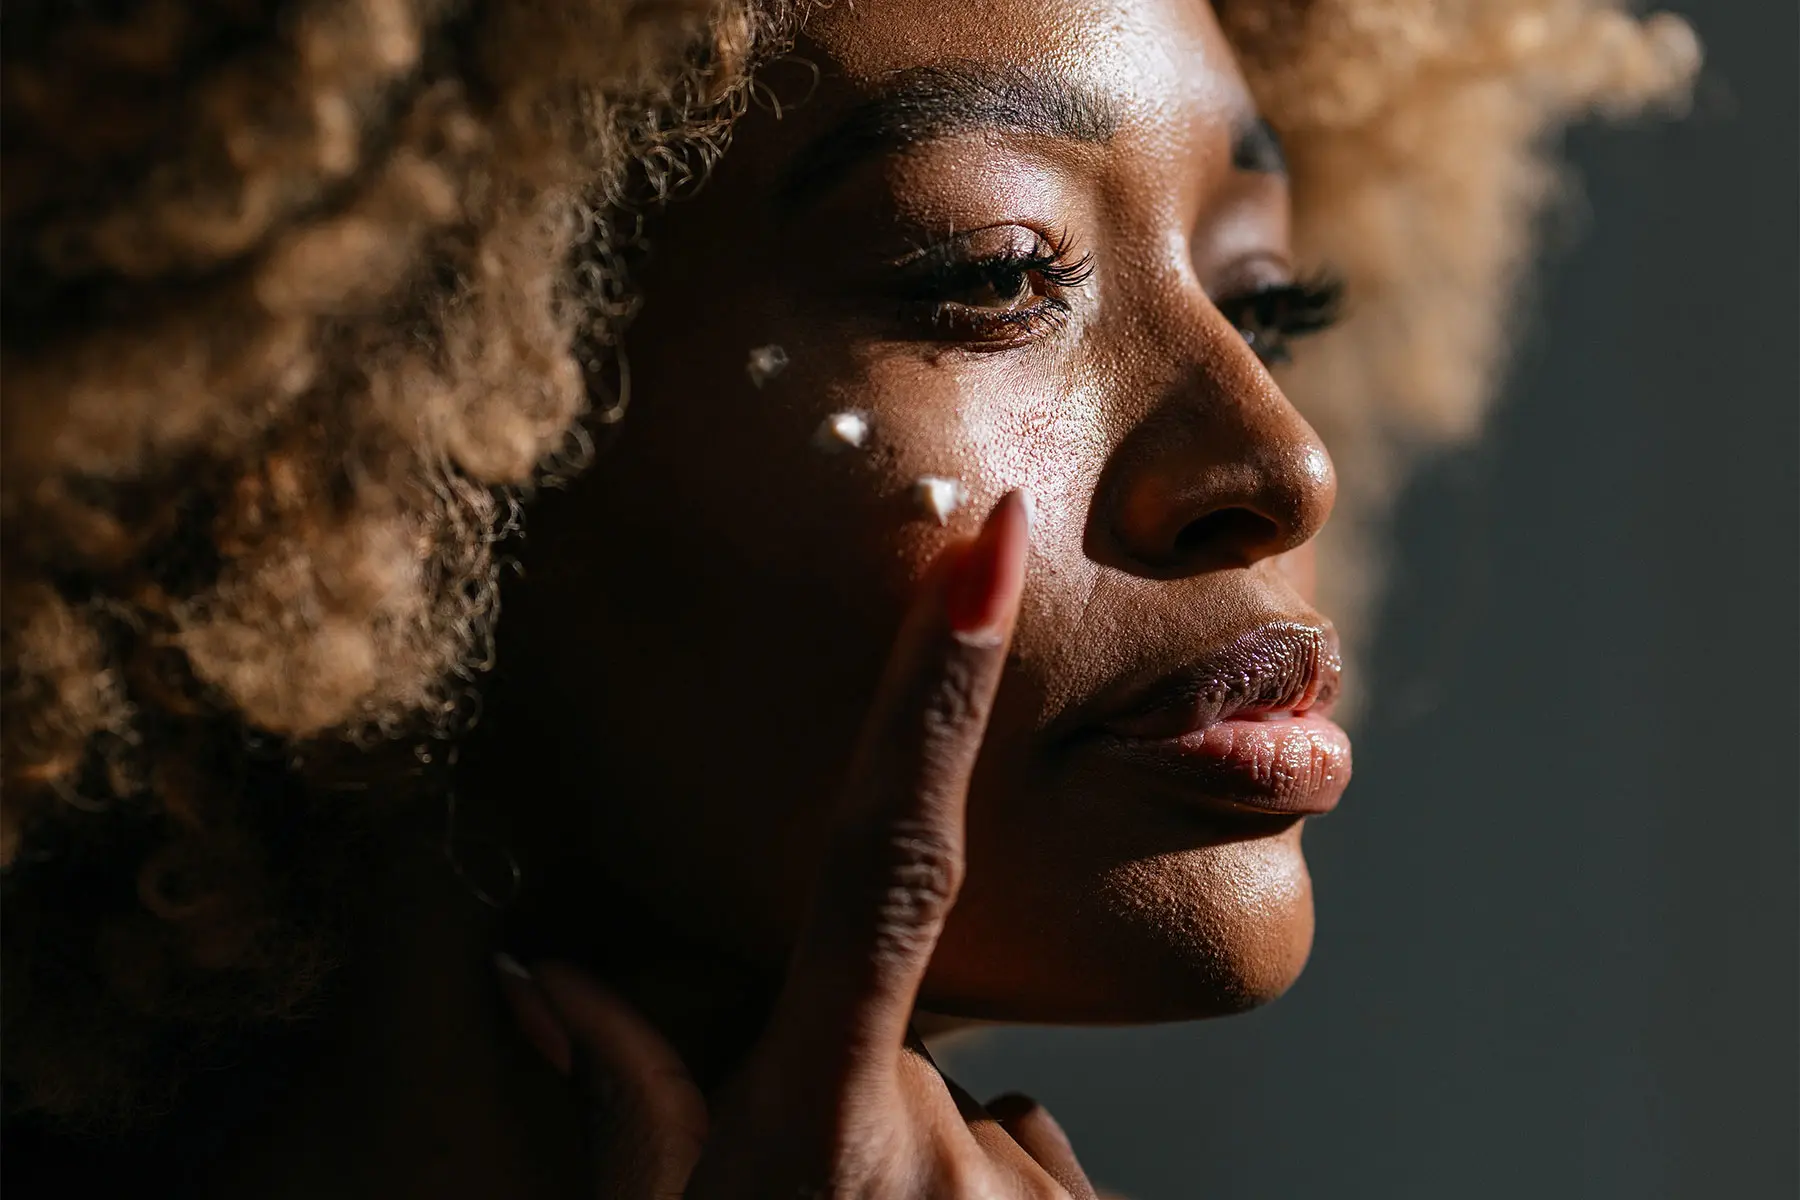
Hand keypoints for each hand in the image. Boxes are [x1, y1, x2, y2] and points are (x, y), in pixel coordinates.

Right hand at [497, 491, 1099, 1196]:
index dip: (933, 695)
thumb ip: (621, 1102)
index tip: (995, 542)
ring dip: (906, 1125)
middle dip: (843, 1037)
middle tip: (787, 1164)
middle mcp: (936, 1157)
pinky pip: (1023, 1142)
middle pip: (890, 995)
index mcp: (817, 1136)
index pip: (881, 865)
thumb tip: (544, 969)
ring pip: (958, 1079)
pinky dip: (974, 1172)